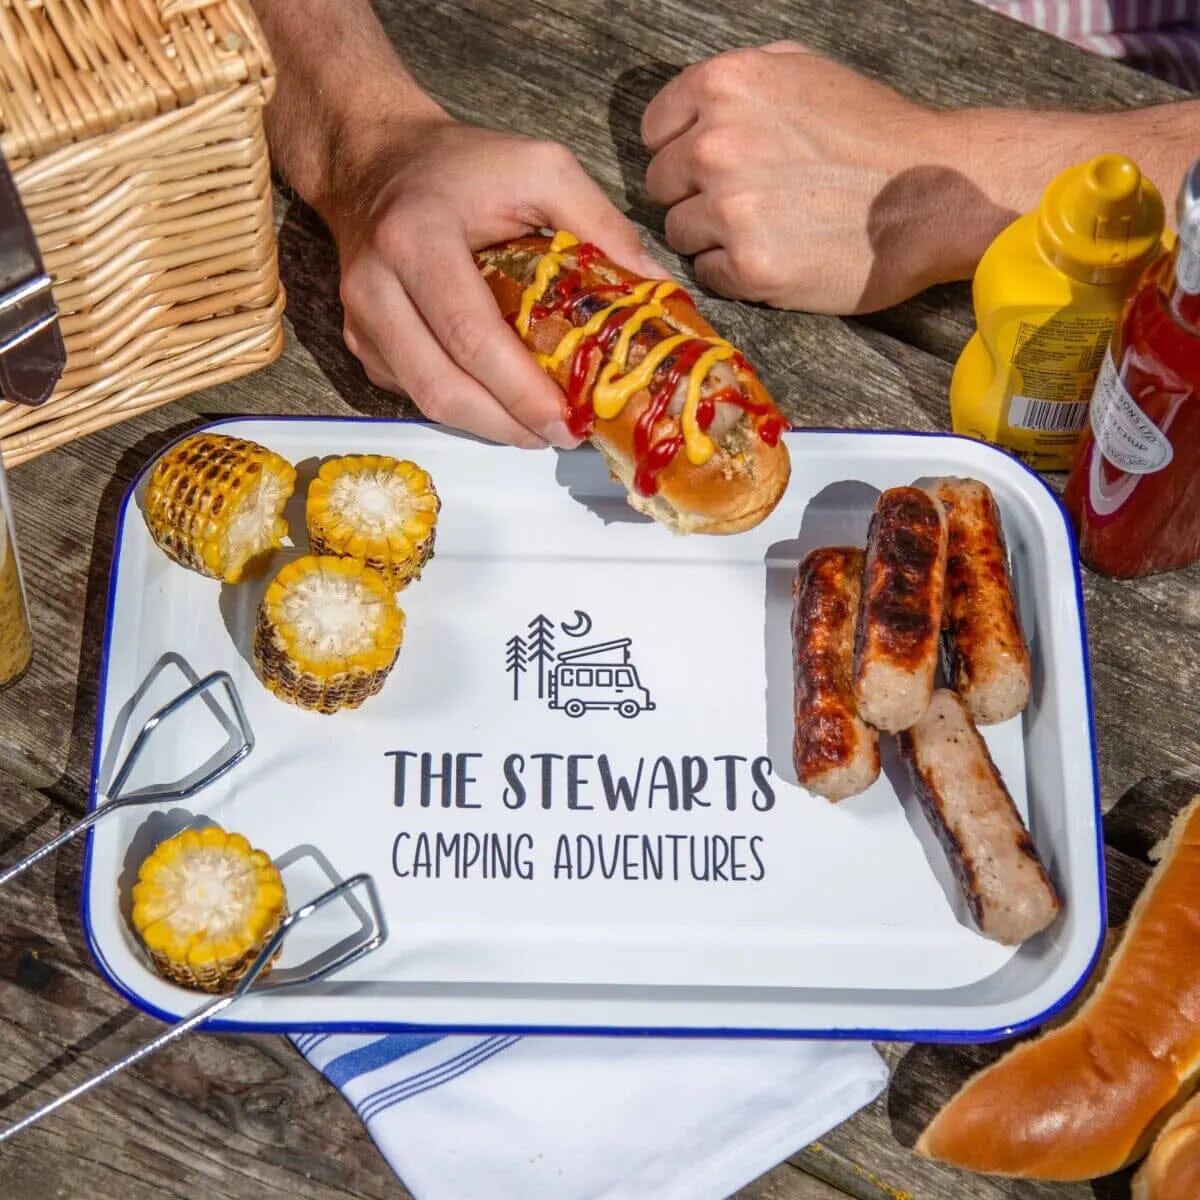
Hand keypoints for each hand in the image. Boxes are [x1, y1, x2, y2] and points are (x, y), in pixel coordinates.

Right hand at [329, 117, 663, 447]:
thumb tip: (656, 289)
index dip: (521, 391)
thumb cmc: (461, 166)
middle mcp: (376, 285)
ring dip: (488, 427)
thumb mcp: (538, 167)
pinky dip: (463, 408)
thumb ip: (600, 222)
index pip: (470, 335)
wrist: (373, 161)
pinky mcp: (362, 342)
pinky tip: (502, 402)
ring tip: (539, 427)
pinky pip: (415, 394)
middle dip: (508, 425)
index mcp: (417, 238)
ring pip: (426, 401)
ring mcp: (362, 320)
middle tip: (562, 434)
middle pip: (443, 387)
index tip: (568, 420)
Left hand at [641, 42, 1012, 313]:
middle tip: (744, 200)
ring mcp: (730, 209)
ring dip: (712, 237)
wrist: (934, 193)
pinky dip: (734, 272)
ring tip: (765, 229)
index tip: (706, 165)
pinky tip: (775, 255)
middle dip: (693, 194)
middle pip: (661, 185)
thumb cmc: (875, 134)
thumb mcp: (806, 71)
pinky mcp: (749, 266)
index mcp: (726, 87)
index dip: (679, 149)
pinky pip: (709, 274)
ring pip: (679, 233)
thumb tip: (695, 108)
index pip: (655, 129)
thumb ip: (742, 83)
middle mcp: (717, 145)